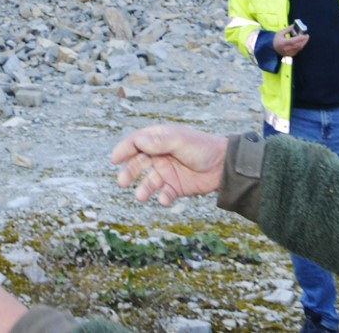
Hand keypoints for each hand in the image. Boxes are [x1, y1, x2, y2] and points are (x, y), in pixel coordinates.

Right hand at [110, 124, 226, 206]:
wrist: (223, 166)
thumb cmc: (202, 147)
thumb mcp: (180, 141)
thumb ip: (159, 142)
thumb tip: (138, 140)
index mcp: (160, 140)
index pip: (136, 143)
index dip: (124, 149)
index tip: (115, 159)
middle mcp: (160, 156)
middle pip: (138, 164)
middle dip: (129, 172)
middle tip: (122, 182)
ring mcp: (167, 172)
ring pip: (149, 181)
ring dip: (143, 188)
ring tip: (141, 196)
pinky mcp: (176, 187)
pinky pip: (164, 193)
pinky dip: (162, 197)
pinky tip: (165, 198)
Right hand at [272, 27, 308, 56]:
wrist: (272, 48)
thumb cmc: (276, 39)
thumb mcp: (280, 33)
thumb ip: (288, 29)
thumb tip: (294, 25)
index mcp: (283, 43)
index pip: (293, 41)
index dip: (300, 38)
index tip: (305, 35)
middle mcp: (286, 49)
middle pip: (297, 46)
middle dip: (304, 41)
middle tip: (307, 36)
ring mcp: (288, 53)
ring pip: (298, 49)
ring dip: (303, 44)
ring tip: (305, 39)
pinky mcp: (290, 55)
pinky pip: (297, 51)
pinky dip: (300, 46)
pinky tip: (302, 43)